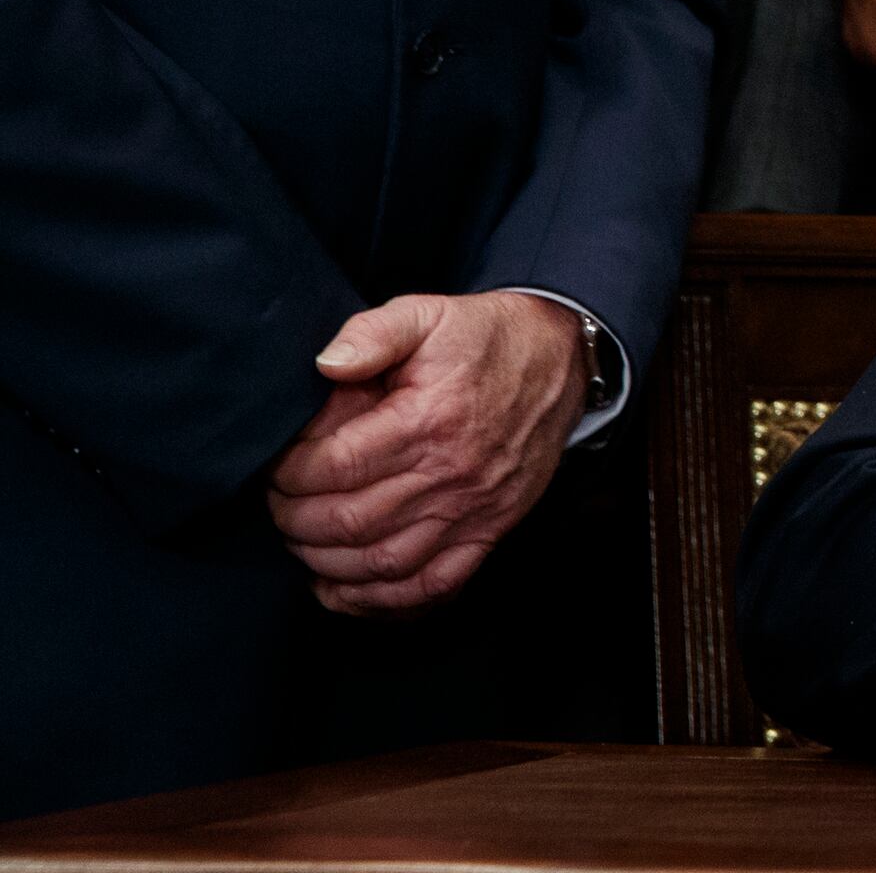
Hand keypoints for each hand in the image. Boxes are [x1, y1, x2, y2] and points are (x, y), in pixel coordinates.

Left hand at [269, 291, 589, 615]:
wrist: (560, 360)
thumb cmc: (486, 339)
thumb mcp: (427, 314)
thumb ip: (371, 333)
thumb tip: (324, 365)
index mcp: (429, 419)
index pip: (335, 466)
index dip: (288, 474)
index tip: (276, 466)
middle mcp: (452, 474)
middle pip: (349, 521)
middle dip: (294, 519)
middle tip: (278, 503)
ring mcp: (474, 510)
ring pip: (382, 562)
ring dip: (325, 562)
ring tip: (302, 539)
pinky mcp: (489, 531)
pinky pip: (432, 586)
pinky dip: (381, 601)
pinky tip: (343, 590)